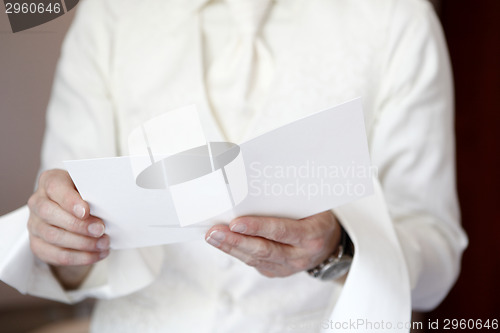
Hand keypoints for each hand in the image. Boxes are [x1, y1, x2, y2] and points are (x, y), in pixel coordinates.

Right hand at [27, 169, 108, 287]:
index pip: (55, 188)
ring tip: (104, 244)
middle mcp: (37, 202)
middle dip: (78, 225)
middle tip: (101, 230)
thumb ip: (95, 192)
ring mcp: (34, 224)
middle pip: (50, 214)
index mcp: (50, 181)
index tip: (86, 211)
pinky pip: (56, 255)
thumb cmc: (85, 195)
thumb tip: (112, 204)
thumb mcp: (90, 187)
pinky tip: (97, 254)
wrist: (73, 210)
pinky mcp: (38, 244)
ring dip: (82, 243)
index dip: (70, 201)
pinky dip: (79, 258)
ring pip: (53, 236)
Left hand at [205, 211, 340, 277]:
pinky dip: (237, 252)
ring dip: (230, 247)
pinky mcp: (276, 272)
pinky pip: (254, 263)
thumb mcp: (313, 206)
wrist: (330, 244)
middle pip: (263, 250)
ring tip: (212, 236)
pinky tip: (223, 243)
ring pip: (255, 259)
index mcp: (312, 236)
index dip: (257, 228)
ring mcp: (287, 268)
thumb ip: (290, 201)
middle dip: (235, 241)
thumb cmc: (318, 218)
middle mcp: (300, 256)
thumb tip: (257, 187)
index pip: (281, 232)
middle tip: (214, 232)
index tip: (236, 222)